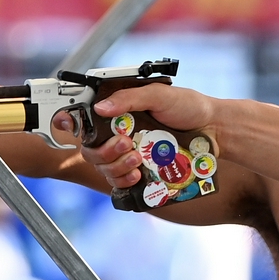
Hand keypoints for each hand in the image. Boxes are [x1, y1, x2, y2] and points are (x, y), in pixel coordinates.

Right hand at [75, 84, 219, 190]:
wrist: (216, 129)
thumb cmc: (189, 107)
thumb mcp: (159, 95)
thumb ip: (131, 98)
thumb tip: (100, 107)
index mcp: (119, 113)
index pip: (85, 121)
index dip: (67, 124)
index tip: (63, 125)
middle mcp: (120, 134)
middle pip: (91, 151)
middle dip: (104, 151)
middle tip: (125, 144)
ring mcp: (130, 155)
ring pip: (104, 169)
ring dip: (115, 166)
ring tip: (136, 159)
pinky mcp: (142, 172)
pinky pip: (122, 184)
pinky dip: (124, 181)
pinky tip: (136, 176)